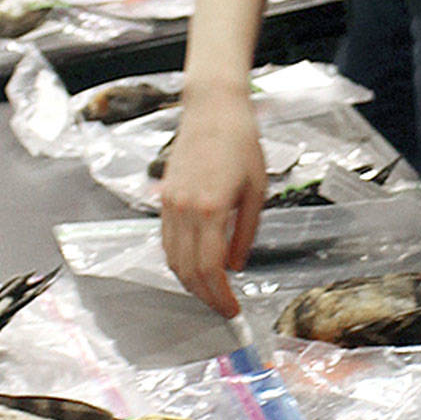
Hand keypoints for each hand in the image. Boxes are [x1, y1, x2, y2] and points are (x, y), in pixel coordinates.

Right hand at [158, 79, 266, 316]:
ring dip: (189, 282)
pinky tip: (194, 268)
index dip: (220, 295)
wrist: (213, 109)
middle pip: (187, 270)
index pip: (209, 268)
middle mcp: (184, 209)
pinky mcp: (164, 198)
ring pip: (172, 259)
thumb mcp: (257, 191)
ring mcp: (169, 204)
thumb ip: (246, 232)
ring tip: (211, 293)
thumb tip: (237, 266)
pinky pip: (166, 240)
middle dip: (205, 296)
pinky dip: (178, 260)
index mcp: (211, 209)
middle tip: (223, 308)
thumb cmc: (241, 143)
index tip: (232, 309)